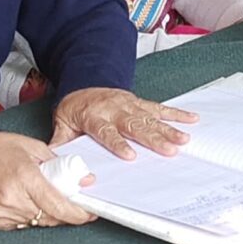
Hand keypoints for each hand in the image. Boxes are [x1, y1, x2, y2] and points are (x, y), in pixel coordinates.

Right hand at [0, 132, 95, 230]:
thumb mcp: (31, 147)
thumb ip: (58, 164)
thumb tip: (83, 180)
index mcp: (25, 177)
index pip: (58, 205)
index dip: (77, 213)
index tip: (89, 213)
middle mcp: (13, 199)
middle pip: (50, 217)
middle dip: (63, 211)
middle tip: (68, 199)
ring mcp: (2, 213)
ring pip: (37, 222)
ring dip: (45, 212)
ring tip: (37, 193)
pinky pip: (21, 225)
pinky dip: (28, 215)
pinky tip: (22, 200)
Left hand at [51, 86, 195, 160]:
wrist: (83, 80)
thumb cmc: (74, 107)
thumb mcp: (61, 123)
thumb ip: (60, 142)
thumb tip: (52, 163)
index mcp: (94, 116)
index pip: (107, 132)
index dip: (118, 144)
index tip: (130, 156)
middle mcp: (114, 109)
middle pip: (135, 125)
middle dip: (153, 139)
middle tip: (169, 151)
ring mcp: (129, 104)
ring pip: (151, 117)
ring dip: (168, 129)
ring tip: (184, 139)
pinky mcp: (139, 102)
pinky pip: (159, 108)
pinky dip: (176, 113)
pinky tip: (191, 119)